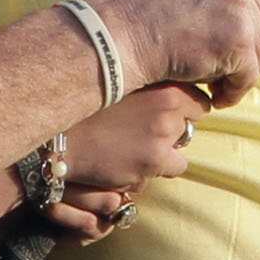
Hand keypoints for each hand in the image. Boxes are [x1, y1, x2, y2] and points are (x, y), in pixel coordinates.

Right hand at [62, 83, 200, 195]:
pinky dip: (149, 172)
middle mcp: (167, 112)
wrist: (59, 136)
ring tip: (134, 149)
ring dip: (164, 155)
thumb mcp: (121, 85)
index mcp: (164, 87)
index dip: (186, 108)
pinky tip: (125, 163)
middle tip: (145, 130)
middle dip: (173, 132)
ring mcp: (160, 142)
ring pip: (179, 156)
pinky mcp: (149, 167)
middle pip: (190, 128)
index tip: (172, 112)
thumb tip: (173, 95)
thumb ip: (150, 88)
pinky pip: (164, 173)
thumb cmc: (86, 107)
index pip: (199, 101)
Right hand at [92, 0, 259, 107]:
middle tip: (225, 49)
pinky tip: (209, 85)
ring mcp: (240, 8)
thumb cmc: (148, 5)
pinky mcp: (236, 42)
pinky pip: (251, 77)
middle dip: (259, 42)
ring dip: (242, 68)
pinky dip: (231, 89)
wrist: (117, 33)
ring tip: (210, 67)